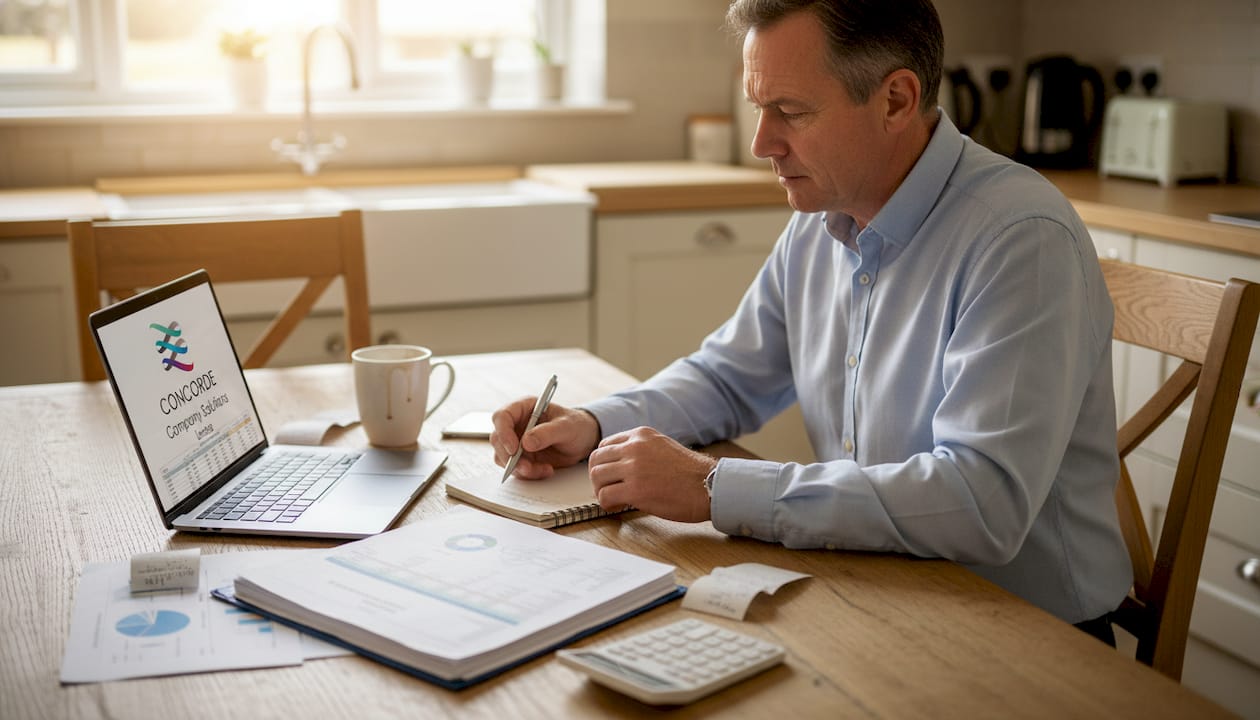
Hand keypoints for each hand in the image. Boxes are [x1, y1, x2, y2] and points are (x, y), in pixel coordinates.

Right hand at [490, 399, 600, 479]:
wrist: (583, 441)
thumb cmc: (576, 426)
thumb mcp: (567, 426)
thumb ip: (547, 432)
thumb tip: (526, 442)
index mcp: (524, 408)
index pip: (502, 417)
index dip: (503, 433)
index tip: (514, 449)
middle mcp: (516, 424)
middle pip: (498, 439)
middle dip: (510, 457)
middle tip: (527, 468)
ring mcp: (516, 442)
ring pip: (504, 457)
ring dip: (520, 468)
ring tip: (543, 470)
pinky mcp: (521, 458)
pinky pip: (515, 469)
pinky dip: (528, 474)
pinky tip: (546, 470)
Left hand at [587, 426, 715, 522]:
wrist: (709, 486)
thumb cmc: (690, 472)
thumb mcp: (663, 446)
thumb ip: (641, 450)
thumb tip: (620, 463)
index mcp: (641, 435)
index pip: (605, 445)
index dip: (604, 463)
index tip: (610, 475)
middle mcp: (634, 447)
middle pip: (596, 460)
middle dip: (598, 477)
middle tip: (607, 489)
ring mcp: (633, 468)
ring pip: (596, 477)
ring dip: (601, 490)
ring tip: (614, 499)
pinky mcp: (635, 490)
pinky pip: (605, 496)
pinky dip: (607, 504)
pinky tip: (618, 507)